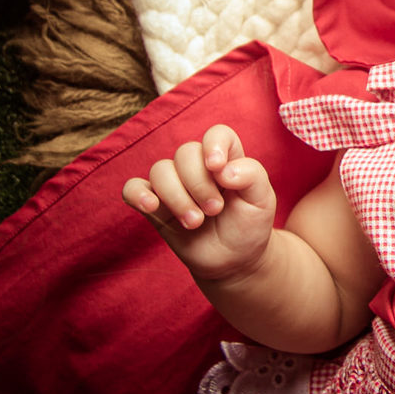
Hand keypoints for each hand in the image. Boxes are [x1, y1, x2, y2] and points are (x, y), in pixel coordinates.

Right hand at [122, 124, 276, 282]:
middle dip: (199, 184)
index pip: (217, 134)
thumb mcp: (262, 200)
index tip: (217, 167)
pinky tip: (151, 206)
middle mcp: (198, 166)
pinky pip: (132, 188)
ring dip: (177, 197)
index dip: (214, 145)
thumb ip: (252, 175)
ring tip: (195, 223)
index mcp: (226, 158)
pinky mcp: (154, 205)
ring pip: (160, 170)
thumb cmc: (249, 223)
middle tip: (214, 210)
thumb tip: (223, 170)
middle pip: (185, 153)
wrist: (233, 259)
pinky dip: (137, 194)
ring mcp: (174, 185)